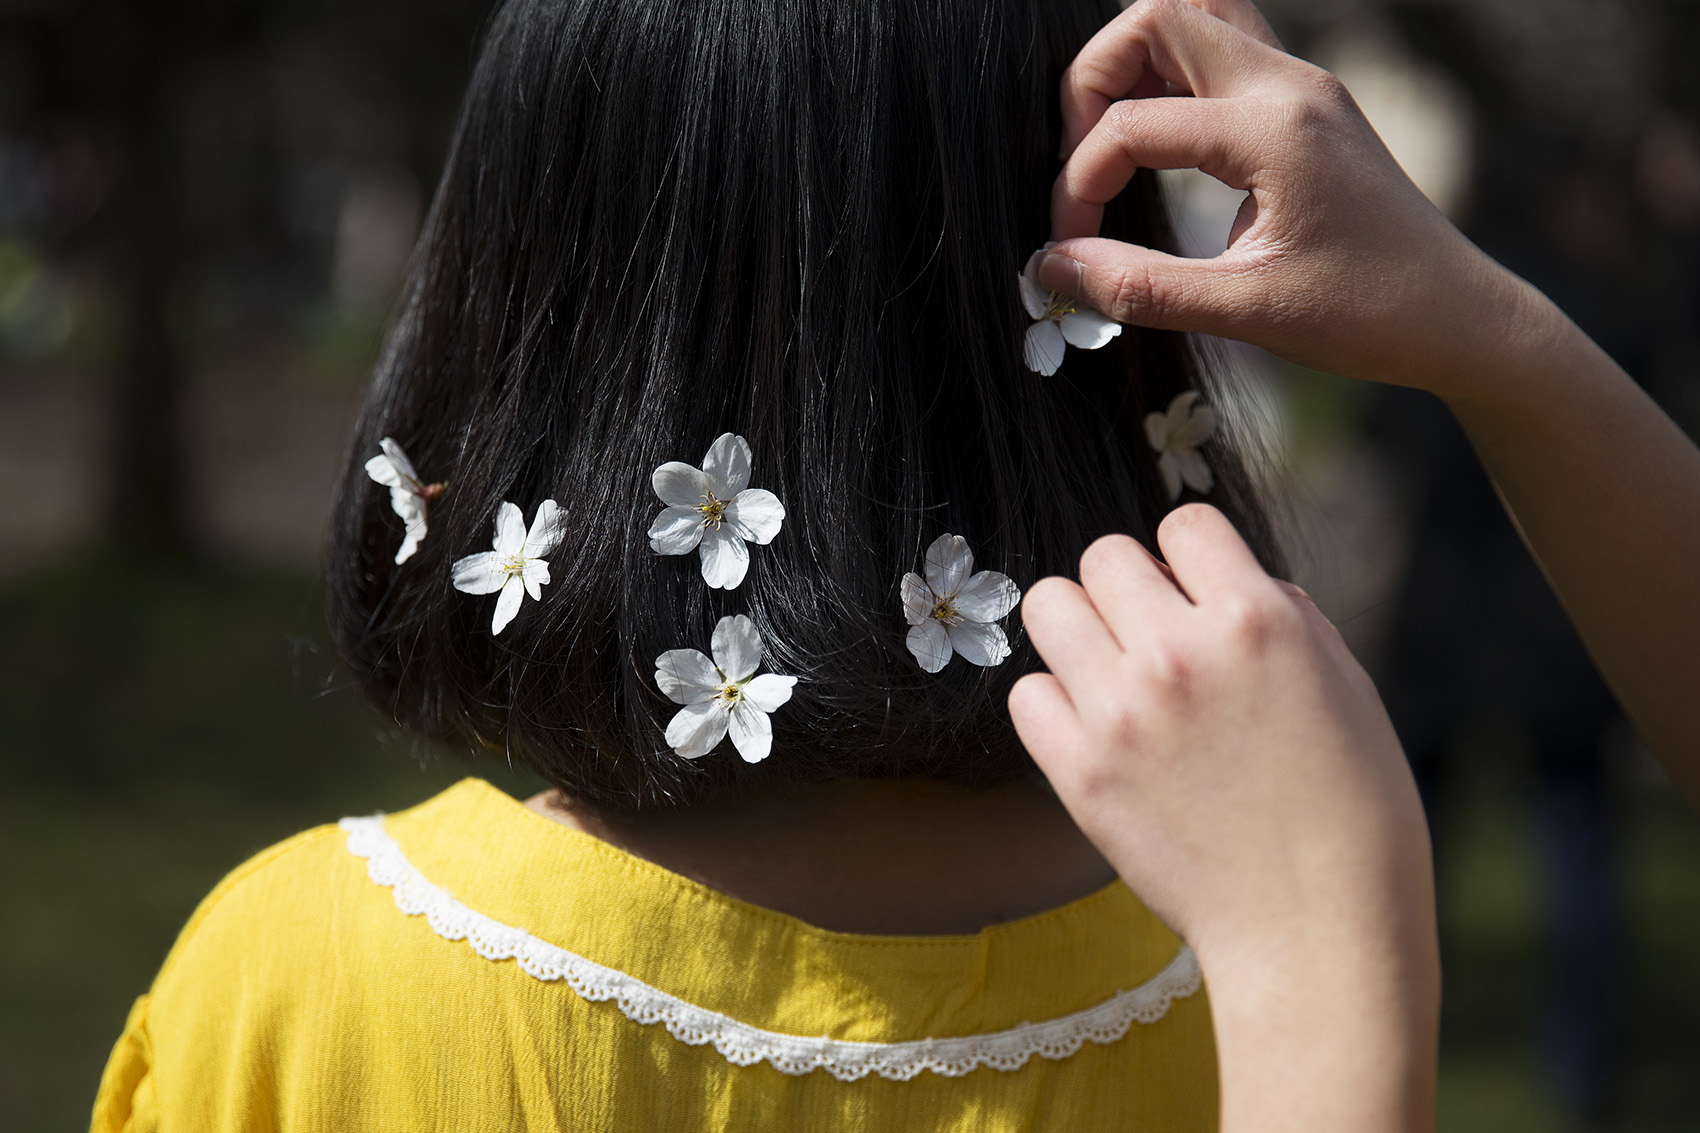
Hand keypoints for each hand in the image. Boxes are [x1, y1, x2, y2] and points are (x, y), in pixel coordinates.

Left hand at [1010, 505, 1437, 1130]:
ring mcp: (1123, 711)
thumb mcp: (1346, 685)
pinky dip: (1054, 706)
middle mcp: (1182, 651)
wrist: (1316, 929)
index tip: (1200, 597)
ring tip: (1114, 677)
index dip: (1192, 557)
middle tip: (1152, 641)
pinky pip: (1027, 693)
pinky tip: (1096, 733)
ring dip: (1079, 632)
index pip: (1183, 523)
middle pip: (1102, 556)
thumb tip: (1219, 577)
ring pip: (1048, 605)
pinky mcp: (1079, 771)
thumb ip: (1281, 614)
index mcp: (1259, 619)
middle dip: (1127, 589)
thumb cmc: (1351, 810)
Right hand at [1041, 0, 1529, 400]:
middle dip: (1093, 83)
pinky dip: (1173, 80)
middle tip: (1080, 165)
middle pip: (1158, 16)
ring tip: (1111, 144)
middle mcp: (1290, 85)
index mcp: (1274, 129)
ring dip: (1136, 66)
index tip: (1070, 249)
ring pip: (1196, 15)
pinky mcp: (1308, 104)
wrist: (1460, 317)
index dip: (1078, 184)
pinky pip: (1225, 50)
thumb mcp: (1243, 311)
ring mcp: (1304, 86)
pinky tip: (1158, 148)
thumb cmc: (1367, 317)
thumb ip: (1137, 288)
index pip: (1133, 124)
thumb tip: (1051, 269)